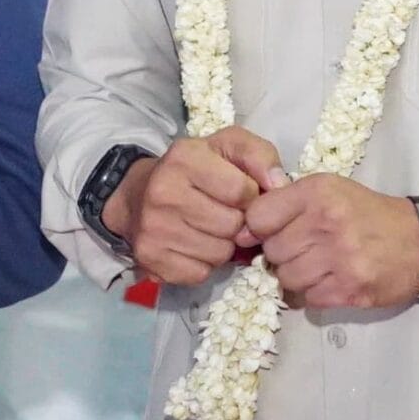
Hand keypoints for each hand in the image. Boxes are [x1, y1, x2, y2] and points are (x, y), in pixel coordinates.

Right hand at [110, 129, 282, 286]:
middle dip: (237, 222)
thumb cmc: (195, 169)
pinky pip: (200, 273)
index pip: (241, 191)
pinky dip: (204, 264)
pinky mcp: (151, 258)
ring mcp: (153, 228)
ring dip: (223, 245)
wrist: (138, 194)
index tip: (242, 194)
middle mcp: (163, 192)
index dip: (251, 196)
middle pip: (232, 226)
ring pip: (219, 253)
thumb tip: (280, 185)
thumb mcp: (227, 146)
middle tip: (225, 213)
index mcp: (184, 158)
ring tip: (209, 228)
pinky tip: (194, 245)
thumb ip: (259, 156)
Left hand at [243, 174, 418, 309]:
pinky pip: (307, 299)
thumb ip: (288, 203)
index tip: (270, 232)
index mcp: (318, 193)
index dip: (258, 229)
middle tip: (303, 250)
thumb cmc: (368, 214)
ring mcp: (339, 259)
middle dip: (281, 254)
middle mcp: (327, 223)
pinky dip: (313, 294)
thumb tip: (244, 231)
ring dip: (296, 277)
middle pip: (272, 252)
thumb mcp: (330, 190)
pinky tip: (331, 280)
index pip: (258, 216)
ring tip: (318, 266)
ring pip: (286, 278)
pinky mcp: (348, 289)